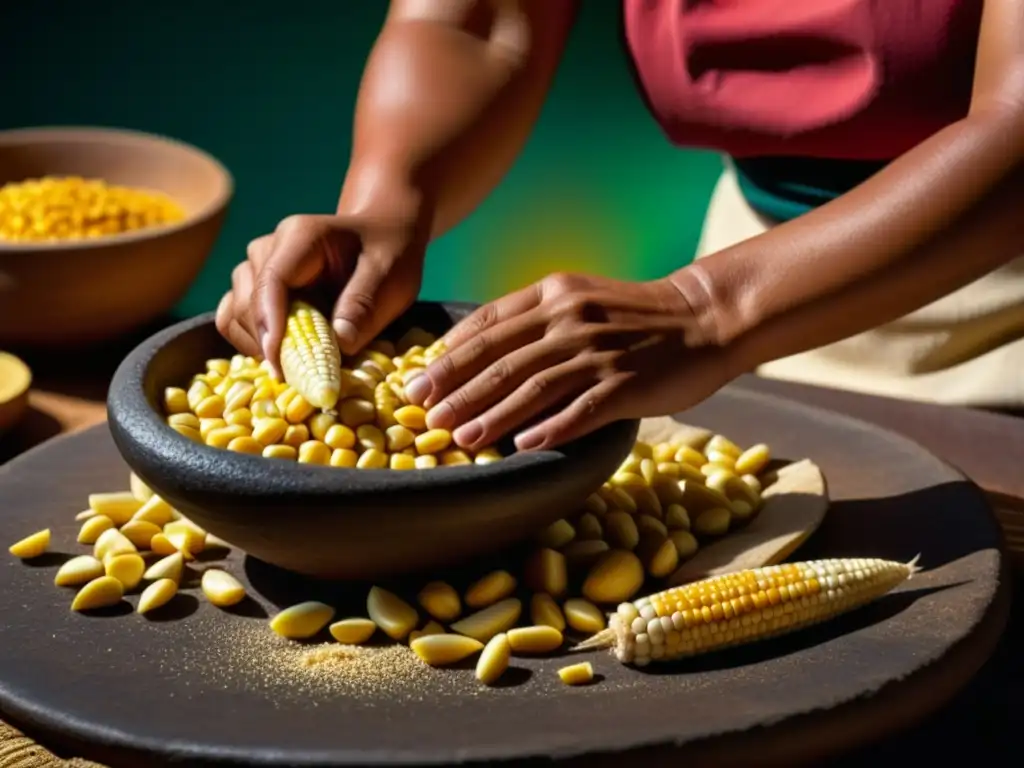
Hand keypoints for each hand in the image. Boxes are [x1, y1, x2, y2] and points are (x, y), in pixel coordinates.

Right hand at [216, 205, 427, 373]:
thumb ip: (364, 308)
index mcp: (300, 237)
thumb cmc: (387, 256)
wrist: (378, 239)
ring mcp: (254, 268)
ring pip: (235, 314)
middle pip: (248, 302)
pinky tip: (285, 354)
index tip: (278, 361)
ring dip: (261, 345)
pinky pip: (233, 321)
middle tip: (307, 372)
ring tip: (302, 360)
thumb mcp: (391, 278)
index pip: (272, 280)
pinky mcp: (251, 290)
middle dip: (272, 342)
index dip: (270, 322)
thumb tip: (340, 344)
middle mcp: (267, 249)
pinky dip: (253, 344)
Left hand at [404, 271, 733, 451]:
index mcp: (553, 295)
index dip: (448, 356)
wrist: (704, 316)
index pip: (487, 324)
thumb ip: (533, 318)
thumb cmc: (635, 315)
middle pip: (500, 359)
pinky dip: (549, 428)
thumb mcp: (579, 298)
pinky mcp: (627, 384)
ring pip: (533, 387)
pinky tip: (521, 446)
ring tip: (459, 439)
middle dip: (456, 390)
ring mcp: (599, 352)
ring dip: (491, 416)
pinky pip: (581, 410)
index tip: (418, 381)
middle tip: (423, 415)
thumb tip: (478, 350)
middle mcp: (570, 319)